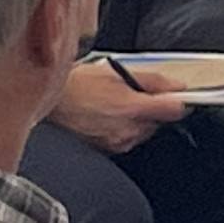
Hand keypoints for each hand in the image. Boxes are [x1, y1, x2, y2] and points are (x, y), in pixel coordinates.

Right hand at [52, 62, 186, 153]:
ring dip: (136, 119)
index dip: (176, 101)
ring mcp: (118, 143)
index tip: (173, 95)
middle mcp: (129, 130)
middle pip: (159, 121)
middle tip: (130, 94)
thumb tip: (177, 85)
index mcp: (133, 108)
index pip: (176, 110)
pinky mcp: (108, 150)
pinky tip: (104, 116)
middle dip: (151, 108)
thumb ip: (151, 80)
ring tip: (112, 104)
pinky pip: (126, 139)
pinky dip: (121, 129)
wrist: (45, 104)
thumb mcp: (114, 72)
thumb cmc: (74, 85)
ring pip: (143, 131)